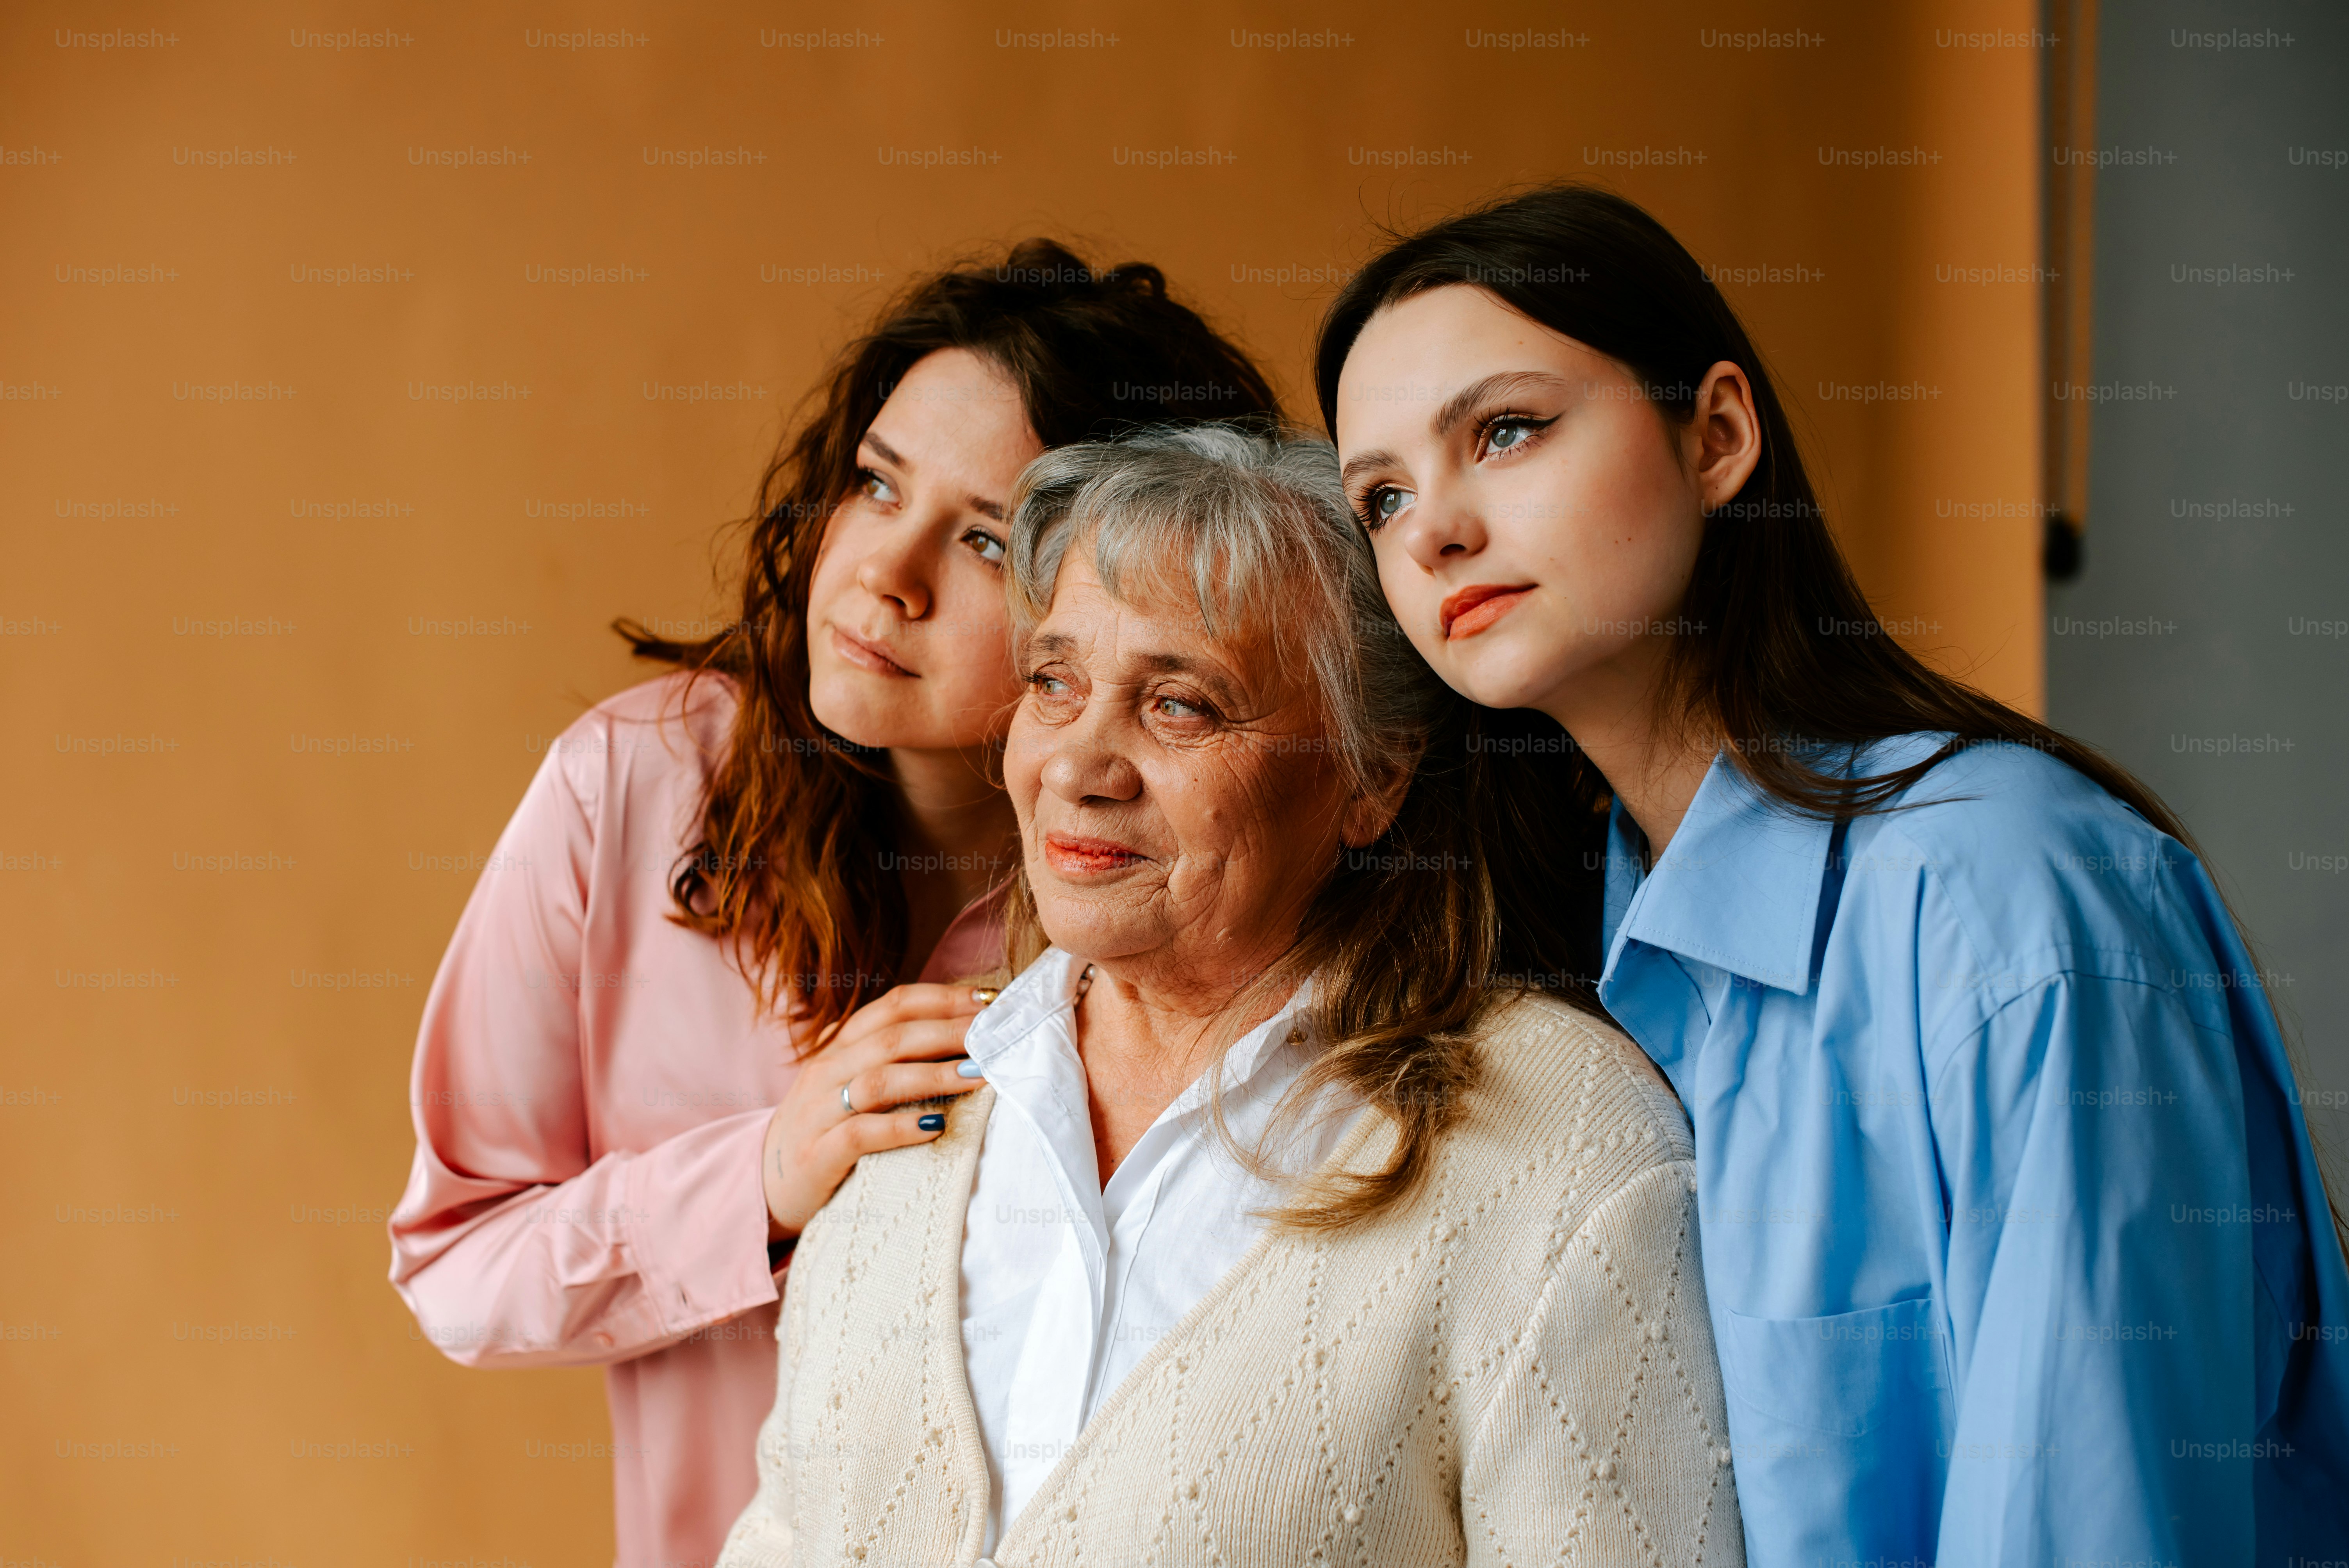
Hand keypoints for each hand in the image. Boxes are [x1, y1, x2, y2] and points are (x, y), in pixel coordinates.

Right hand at [761, 982, 993, 1239]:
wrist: (765, 1180)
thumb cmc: (827, 1126)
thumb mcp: (852, 1080)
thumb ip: (894, 1056)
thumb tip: (965, 1036)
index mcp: (840, 1045)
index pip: (894, 1006)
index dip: (943, 998)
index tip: (990, 1001)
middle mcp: (827, 1070)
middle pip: (893, 1038)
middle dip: (950, 1033)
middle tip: (996, 1037)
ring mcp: (819, 1111)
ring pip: (879, 1081)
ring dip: (933, 1076)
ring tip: (977, 1077)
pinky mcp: (817, 1155)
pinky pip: (860, 1134)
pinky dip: (900, 1128)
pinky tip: (935, 1126)